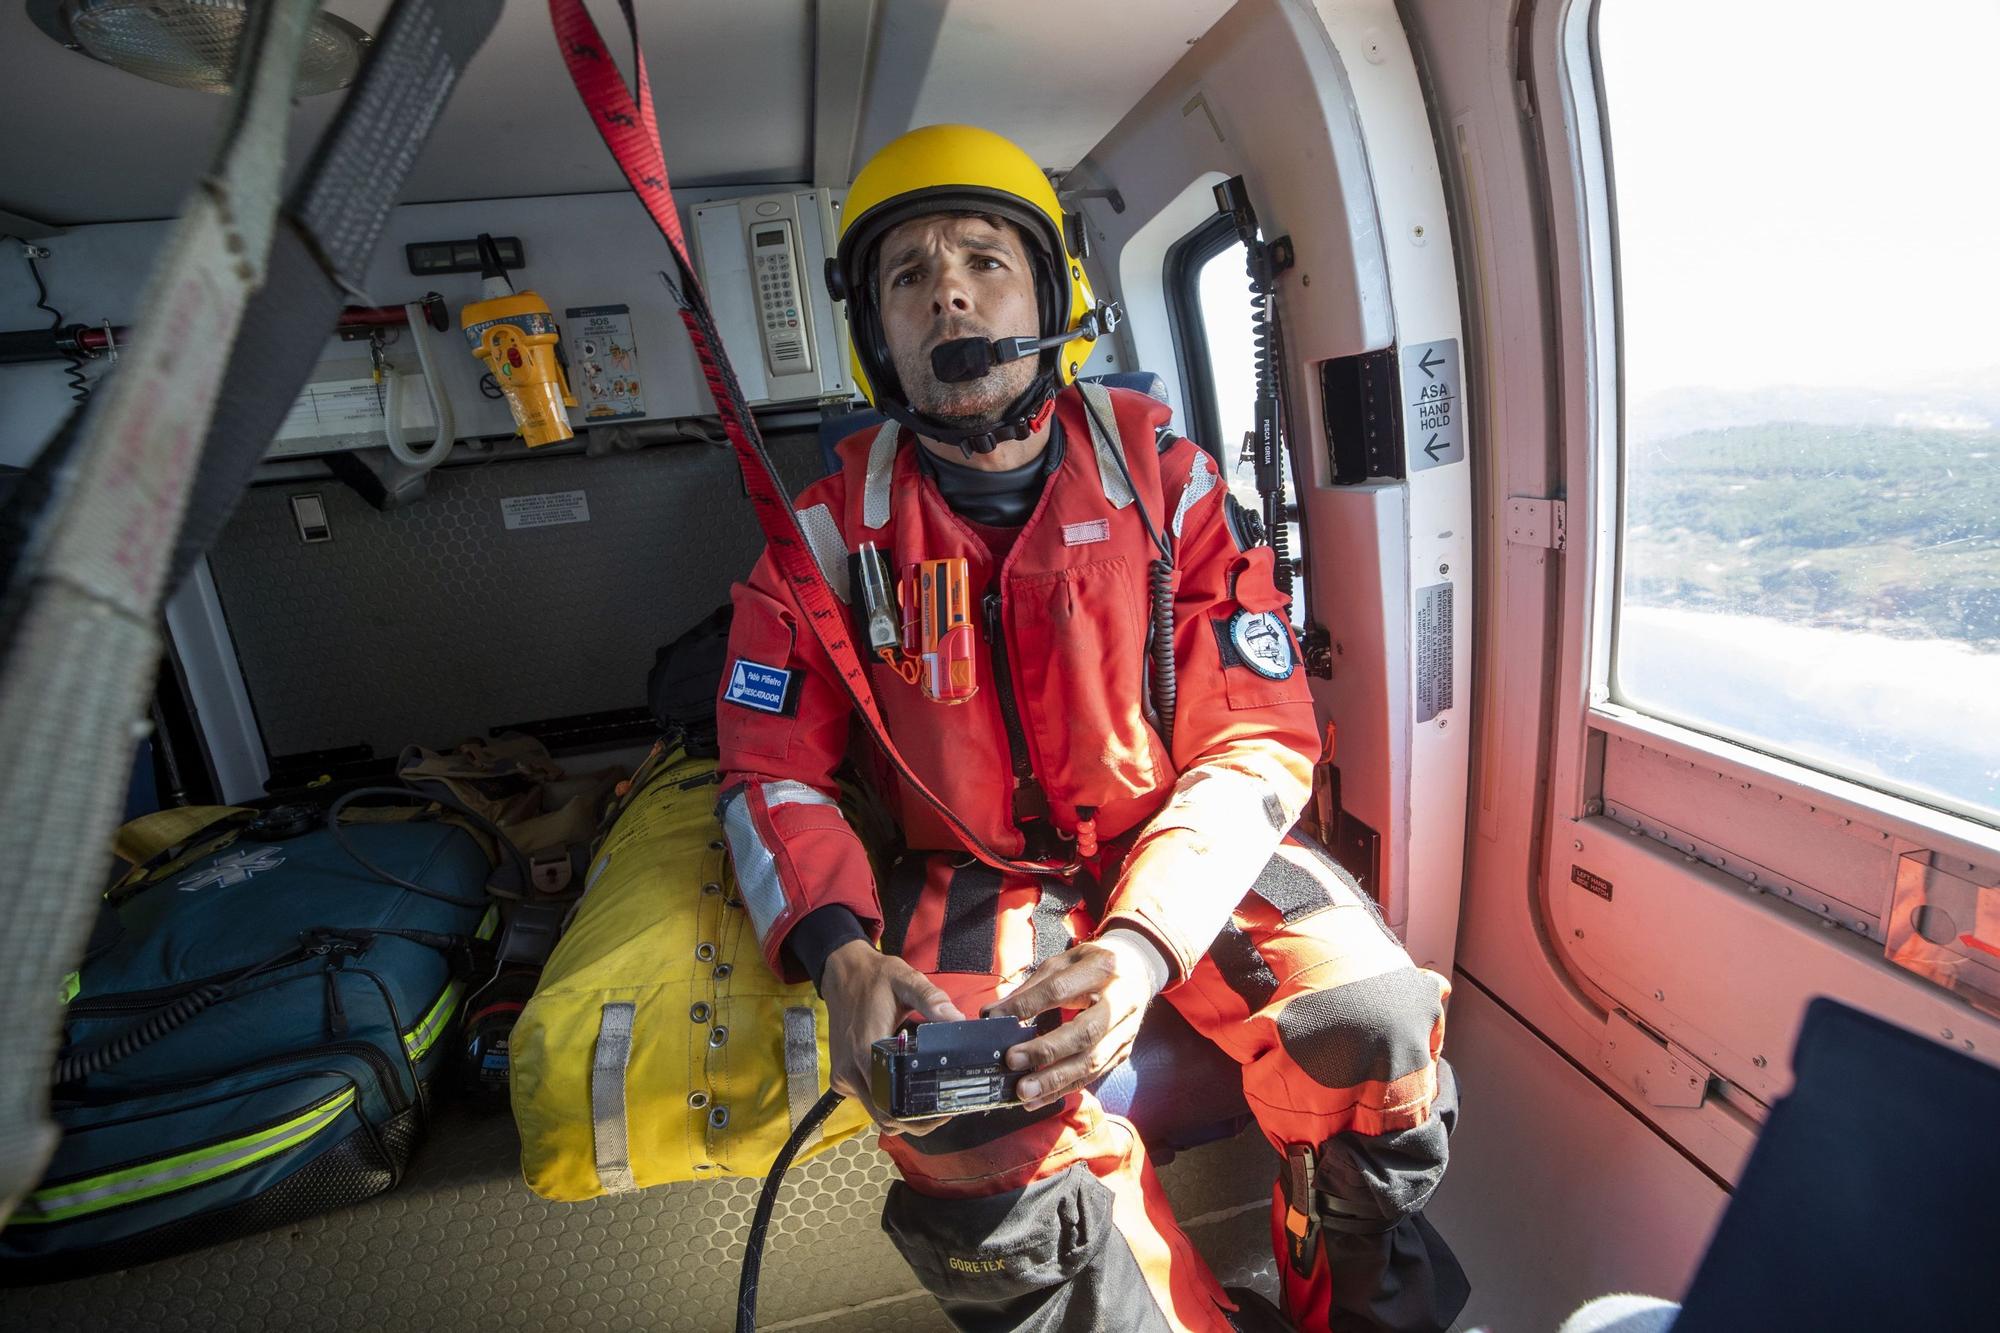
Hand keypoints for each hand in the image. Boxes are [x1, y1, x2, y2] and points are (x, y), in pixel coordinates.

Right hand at [819, 939, 964, 1134]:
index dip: (918, 1115)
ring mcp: (844, 1076)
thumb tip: (957, 1019)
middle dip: (914, 1121)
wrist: (842, 973)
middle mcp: (850, 1070)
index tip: (942, 1111)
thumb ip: (932, 999)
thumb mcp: (906, 981)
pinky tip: (907, 1085)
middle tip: (942, 1111)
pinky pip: (868, 1100)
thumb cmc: (874, 978)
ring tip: (929, 1098)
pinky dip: (888, 1100)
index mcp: (865, 1051)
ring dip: (901, 1112)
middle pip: (884, 1117)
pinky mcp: (843, 1076)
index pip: (890, 1104)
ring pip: (876, 1112)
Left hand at [981, 938, 1154, 1112]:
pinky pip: (1093, 1076)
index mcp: (1102, 968)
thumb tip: (994, 1014)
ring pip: (1092, 1062)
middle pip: (1084, 1033)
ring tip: (1024, 1092)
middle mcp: (1120, 1001)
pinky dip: (1064, 1090)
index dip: (1028, 1005)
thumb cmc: (1093, 965)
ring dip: (1055, 1080)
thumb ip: (1031, 988)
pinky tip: (1039, 1099)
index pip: (1060, 990)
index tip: (998, 1019)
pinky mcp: (1123, 1052)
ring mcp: (1125, 1031)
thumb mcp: (1064, 962)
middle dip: (1046, 1051)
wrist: (1139, 970)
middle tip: (1013, 1062)